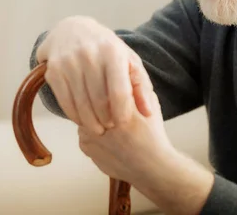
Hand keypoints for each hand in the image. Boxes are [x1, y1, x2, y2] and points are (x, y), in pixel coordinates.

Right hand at [36, 16, 153, 134]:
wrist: (73, 30)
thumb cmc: (107, 50)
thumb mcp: (128, 60)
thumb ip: (141, 86)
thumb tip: (148, 113)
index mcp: (113, 53)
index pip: (119, 91)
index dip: (122, 112)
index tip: (123, 123)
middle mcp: (90, 55)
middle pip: (99, 100)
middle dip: (106, 119)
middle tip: (110, 127)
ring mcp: (69, 62)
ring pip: (81, 104)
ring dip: (90, 122)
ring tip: (98, 128)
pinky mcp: (53, 70)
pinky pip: (64, 101)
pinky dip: (74, 115)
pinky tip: (82, 120)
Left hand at [79, 90, 213, 214]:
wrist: (152, 167)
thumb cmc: (153, 134)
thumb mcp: (150, 102)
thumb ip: (134, 86)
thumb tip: (120, 70)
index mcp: (120, 105)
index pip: (102, 84)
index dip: (104, 83)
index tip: (109, 84)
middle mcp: (102, 118)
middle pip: (90, 98)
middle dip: (96, 98)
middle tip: (108, 103)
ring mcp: (91, 134)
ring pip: (85, 115)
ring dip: (93, 116)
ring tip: (110, 124)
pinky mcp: (86, 147)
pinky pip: (83, 132)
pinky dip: (92, 133)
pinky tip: (108, 138)